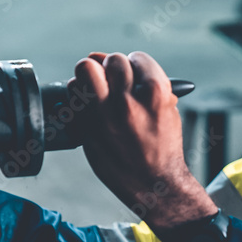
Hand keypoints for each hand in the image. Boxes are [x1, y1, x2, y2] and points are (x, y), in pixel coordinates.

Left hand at [68, 52, 216, 232]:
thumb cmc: (162, 147)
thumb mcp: (169, 111)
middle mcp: (127, 101)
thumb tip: (129, 64)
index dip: (137, 64)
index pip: (138, 58)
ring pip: (85, 69)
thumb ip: (152, 86)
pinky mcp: (86, 126)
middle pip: (111, 60)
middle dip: (114, 68)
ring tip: (99, 90)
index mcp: (155, 94)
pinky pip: (72, 94)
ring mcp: (104, 114)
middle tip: (116, 81)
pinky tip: (89, 105)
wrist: (153, 184)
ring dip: (91, 76)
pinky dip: (78, 95)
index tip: (135, 72)